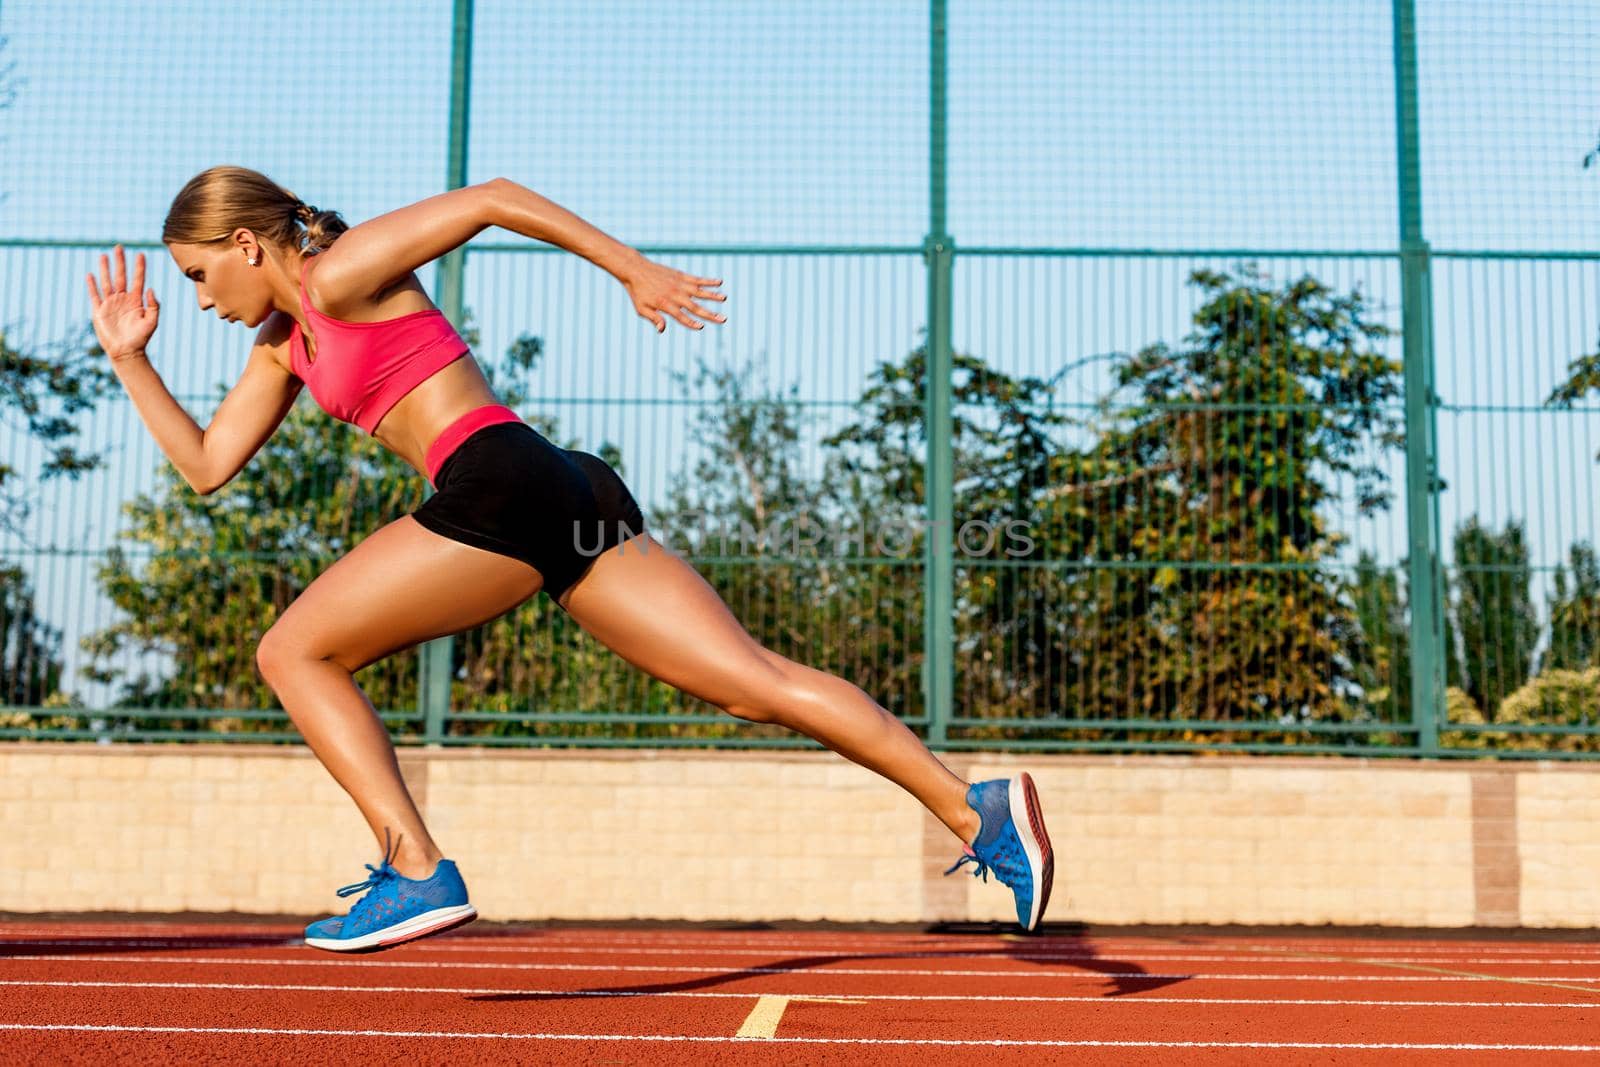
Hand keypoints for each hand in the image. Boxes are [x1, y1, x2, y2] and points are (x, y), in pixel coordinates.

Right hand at [86, 244, 160, 360]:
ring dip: (105, 269)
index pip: (138, 280)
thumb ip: (154, 305)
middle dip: (120, 262)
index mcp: (136, 300)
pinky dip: (92, 285)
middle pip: (121, 276)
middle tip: (119, 247)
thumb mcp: (152, 321)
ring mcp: (110, 304)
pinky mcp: (99, 311)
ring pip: (107, 282)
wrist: (126, 351)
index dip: (139, 268)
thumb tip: (150, 289)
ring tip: (104, 256)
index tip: (141, 254)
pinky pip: (95, 295)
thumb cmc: (141, 338)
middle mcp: (123, 299)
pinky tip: (90, 275)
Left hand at [621, 257, 725, 332]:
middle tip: (724, 319)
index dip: (691, 323)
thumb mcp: (641, 309)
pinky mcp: (681, 276)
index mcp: (666, 305)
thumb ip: (654, 318)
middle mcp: (675, 295)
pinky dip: (708, 281)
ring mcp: (679, 284)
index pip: (682, 317)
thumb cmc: (638, 292)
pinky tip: (719, 282)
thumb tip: (662, 330)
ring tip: (725, 298)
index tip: (701, 327)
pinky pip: (697, 279)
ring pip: (700, 292)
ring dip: (713, 295)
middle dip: (710, 314)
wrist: (635, 269)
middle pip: (695, 307)